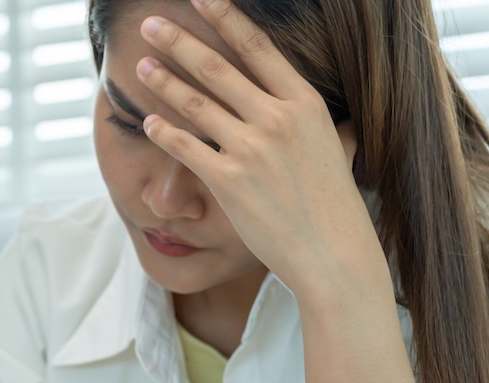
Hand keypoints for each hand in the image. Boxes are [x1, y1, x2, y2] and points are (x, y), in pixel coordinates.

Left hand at [135, 0, 383, 297]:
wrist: (332, 253)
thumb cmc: (336, 207)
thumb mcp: (343, 153)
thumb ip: (338, 130)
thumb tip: (347, 122)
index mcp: (304, 103)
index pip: (258, 48)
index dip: (225, 19)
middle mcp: (276, 119)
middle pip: (217, 67)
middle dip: (179, 41)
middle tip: (151, 22)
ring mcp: (251, 149)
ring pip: (196, 104)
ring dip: (164, 81)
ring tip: (141, 65)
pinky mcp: (229, 181)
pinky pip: (187, 149)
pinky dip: (165, 131)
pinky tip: (149, 120)